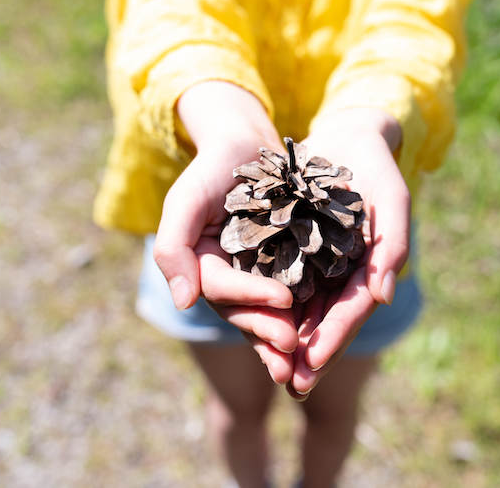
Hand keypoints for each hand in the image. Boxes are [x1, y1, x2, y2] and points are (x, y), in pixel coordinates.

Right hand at [153, 81, 299, 381]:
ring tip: (306, 353)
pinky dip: (304, 311)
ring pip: (267, 311)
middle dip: (267, 330)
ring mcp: (254, 274)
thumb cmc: (212, 168)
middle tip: (292, 348)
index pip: (221, 289)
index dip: (249, 298)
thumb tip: (183, 302)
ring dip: (283, 333)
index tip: (283, 300)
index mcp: (202, 265)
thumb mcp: (186, 200)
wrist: (245, 145)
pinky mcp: (282, 267)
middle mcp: (227, 277)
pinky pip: (292, 293)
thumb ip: (174, 247)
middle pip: (243, 311)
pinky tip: (325, 325)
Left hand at [286, 108, 410, 398]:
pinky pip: (282, 283)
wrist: (347, 137)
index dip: (335, 337)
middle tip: (292, 385)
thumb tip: (384, 296)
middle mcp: (344, 272)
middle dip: (310, 353)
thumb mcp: (391, 196)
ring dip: (289, 339)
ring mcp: (319, 264)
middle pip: (326, 320)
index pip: (353, 310)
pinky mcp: (294, 250)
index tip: (313, 362)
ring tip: (271, 368)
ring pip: (304, 310)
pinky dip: (271, 306)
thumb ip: (393, 243)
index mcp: (371, 267)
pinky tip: (253, 324)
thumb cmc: (376, 165)